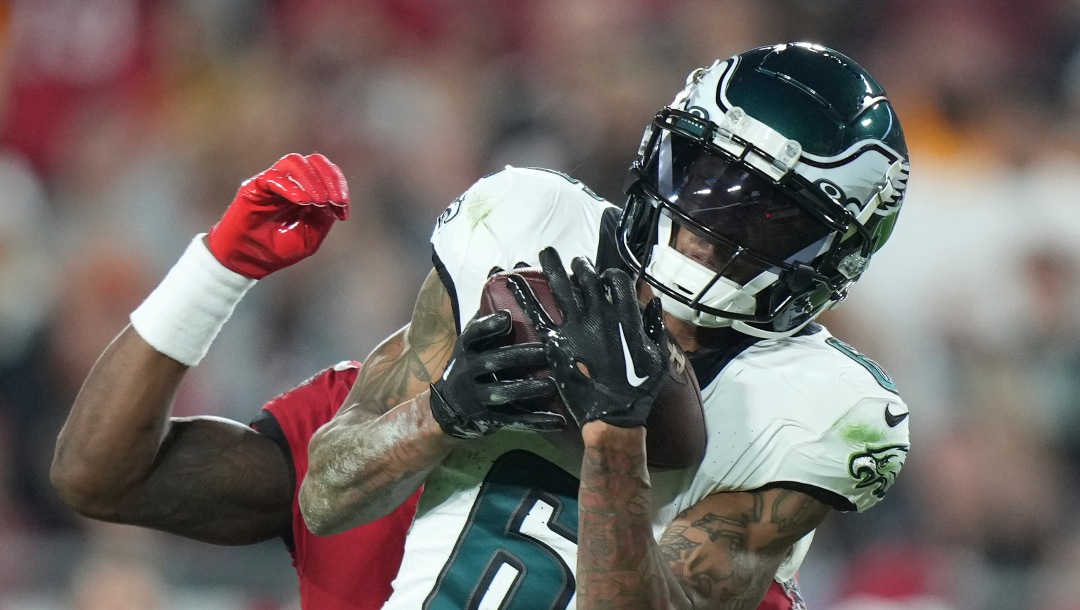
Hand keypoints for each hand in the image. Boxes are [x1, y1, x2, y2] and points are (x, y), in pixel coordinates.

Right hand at [207, 153, 349, 278]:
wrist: (248, 262)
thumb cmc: (277, 250)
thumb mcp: (309, 237)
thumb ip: (323, 217)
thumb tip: (333, 199)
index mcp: (306, 190)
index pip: (326, 172)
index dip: (339, 187)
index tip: (343, 213)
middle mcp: (290, 182)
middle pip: (314, 161)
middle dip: (330, 179)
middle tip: (335, 202)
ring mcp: (271, 182)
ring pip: (294, 162)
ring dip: (311, 180)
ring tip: (319, 201)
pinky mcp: (253, 187)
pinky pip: (273, 177)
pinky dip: (291, 187)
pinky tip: (302, 202)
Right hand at [429, 310, 564, 438]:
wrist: (450, 405)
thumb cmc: (472, 361)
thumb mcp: (474, 338)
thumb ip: (488, 309)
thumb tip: (500, 268)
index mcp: (467, 348)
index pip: (474, 334)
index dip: (488, 326)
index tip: (507, 318)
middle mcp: (469, 371)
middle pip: (493, 362)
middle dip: (520, 357)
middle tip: (547, 351)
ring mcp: (478, 397)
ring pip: (503, 392)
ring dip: (527, 388)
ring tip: (551, 385)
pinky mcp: (490, 418)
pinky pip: (515, 420)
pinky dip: (536, 421)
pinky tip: (558, 421)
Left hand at [509, 247, 667, 427]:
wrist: (612, 415)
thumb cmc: (638, 388)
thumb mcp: (657, 355)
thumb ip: (655, 326)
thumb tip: (654, 303)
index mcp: (626, 316)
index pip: (616, 279)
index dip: (610, 275)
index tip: (605, 278)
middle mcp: (599, 314)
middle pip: (587, 276)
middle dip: (581, 266)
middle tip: (574, 263)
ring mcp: (576, 325)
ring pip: (562, 286)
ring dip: (553, 266)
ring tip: (546, 252)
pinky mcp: (556, 340)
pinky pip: (537, 312)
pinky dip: (523, 295)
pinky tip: (511, 280)